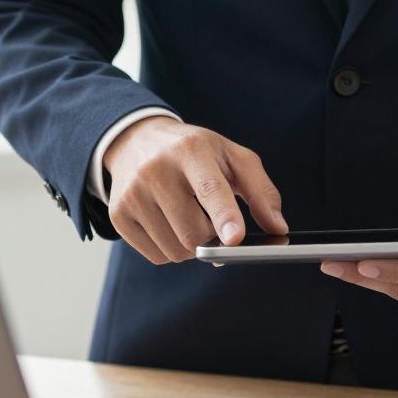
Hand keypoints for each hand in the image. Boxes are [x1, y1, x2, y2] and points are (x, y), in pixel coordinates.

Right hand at [103, 117, 287, 263]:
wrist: (137, 141)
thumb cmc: (195, 153)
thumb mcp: (233, 158)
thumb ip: (262, 192)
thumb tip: (279, 228)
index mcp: (191, 150)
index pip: (210, 188)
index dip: (225, 215)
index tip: (236, 239)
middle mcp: (156, 169)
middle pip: (193, 232)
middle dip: (212, 238)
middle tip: (215, 222)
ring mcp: (132, 193)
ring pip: (176, 250)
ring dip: (192, 246)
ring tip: (190, 217)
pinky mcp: (118, 214)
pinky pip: (157, 256)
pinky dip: (172, 250)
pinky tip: (170, 224)